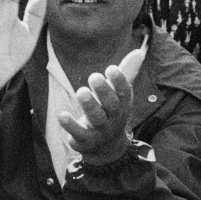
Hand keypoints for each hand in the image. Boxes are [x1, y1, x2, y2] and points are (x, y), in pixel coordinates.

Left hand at [58, 49, 143, 164]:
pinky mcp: (85, 140)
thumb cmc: (111, 113)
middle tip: (94, 76)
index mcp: (122, 104)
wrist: (107, 148)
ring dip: (89, 105)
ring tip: (81, 91)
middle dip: (103, 91)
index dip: (119, 81)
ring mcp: (100, 130)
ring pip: (96, 118)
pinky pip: (78, 133)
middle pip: (111, 105)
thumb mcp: (119, 95)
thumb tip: (139, 51)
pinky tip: (62, 115)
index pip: (124, 92)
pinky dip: (70, 125)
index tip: (111, 68)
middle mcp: (113, 118)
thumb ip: (126, 73)